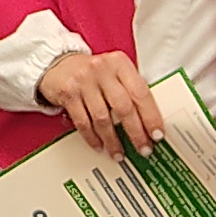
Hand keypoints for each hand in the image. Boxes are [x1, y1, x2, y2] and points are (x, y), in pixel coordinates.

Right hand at [38, 50, 164, 153]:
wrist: (58, 63)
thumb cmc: (93, 72)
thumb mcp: (115, 73)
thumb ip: (131, 90)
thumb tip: (149, 122)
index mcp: (120, 64)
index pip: (141, 93)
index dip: (151, 116)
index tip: (157, 134)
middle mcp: (103, 70)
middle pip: (123, 107)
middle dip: (135, 132)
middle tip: (143, 148)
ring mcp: (84, 81)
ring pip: (102, 118)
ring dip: (112, 140)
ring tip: (119, 153)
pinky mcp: (68, 93)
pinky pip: (83, 121)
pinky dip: (92, 137)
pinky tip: (99, 145)